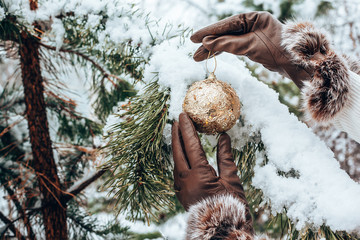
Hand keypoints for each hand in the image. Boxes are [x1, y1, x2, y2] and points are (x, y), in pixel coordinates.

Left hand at [171, 113, 248, 211]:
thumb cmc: (231, 207)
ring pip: (175, 161)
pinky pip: (176, 172)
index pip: (191, 145)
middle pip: (178, 151)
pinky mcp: (181, 194)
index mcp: (199, 175)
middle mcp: (185, 181)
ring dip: (176, 146)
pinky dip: (178, 159)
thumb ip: (225, 157)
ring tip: (178, 134)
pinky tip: (181, 155)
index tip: (184, 115)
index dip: (187, 129)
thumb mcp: (232, 181)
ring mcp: (181, 188)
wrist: (221, 232)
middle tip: (177, 120)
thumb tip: (223, 136)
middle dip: (176, 134)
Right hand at [191, 11, 314, 88]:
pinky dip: (222, 52)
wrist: (294, 62)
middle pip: (224, 33)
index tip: (194, 38)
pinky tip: (212, 56)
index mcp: (253, 17)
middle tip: (194, 53)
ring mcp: (250, 35)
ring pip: (227, 41)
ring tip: (198, 58)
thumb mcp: (251, 46)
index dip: (209, 31)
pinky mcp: (251, 46)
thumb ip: (229, 44)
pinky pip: (232, 48)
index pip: (226, 24)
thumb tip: (208, 43)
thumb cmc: (277, 50)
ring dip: (213, 50)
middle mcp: (251, 24)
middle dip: (209, 43)